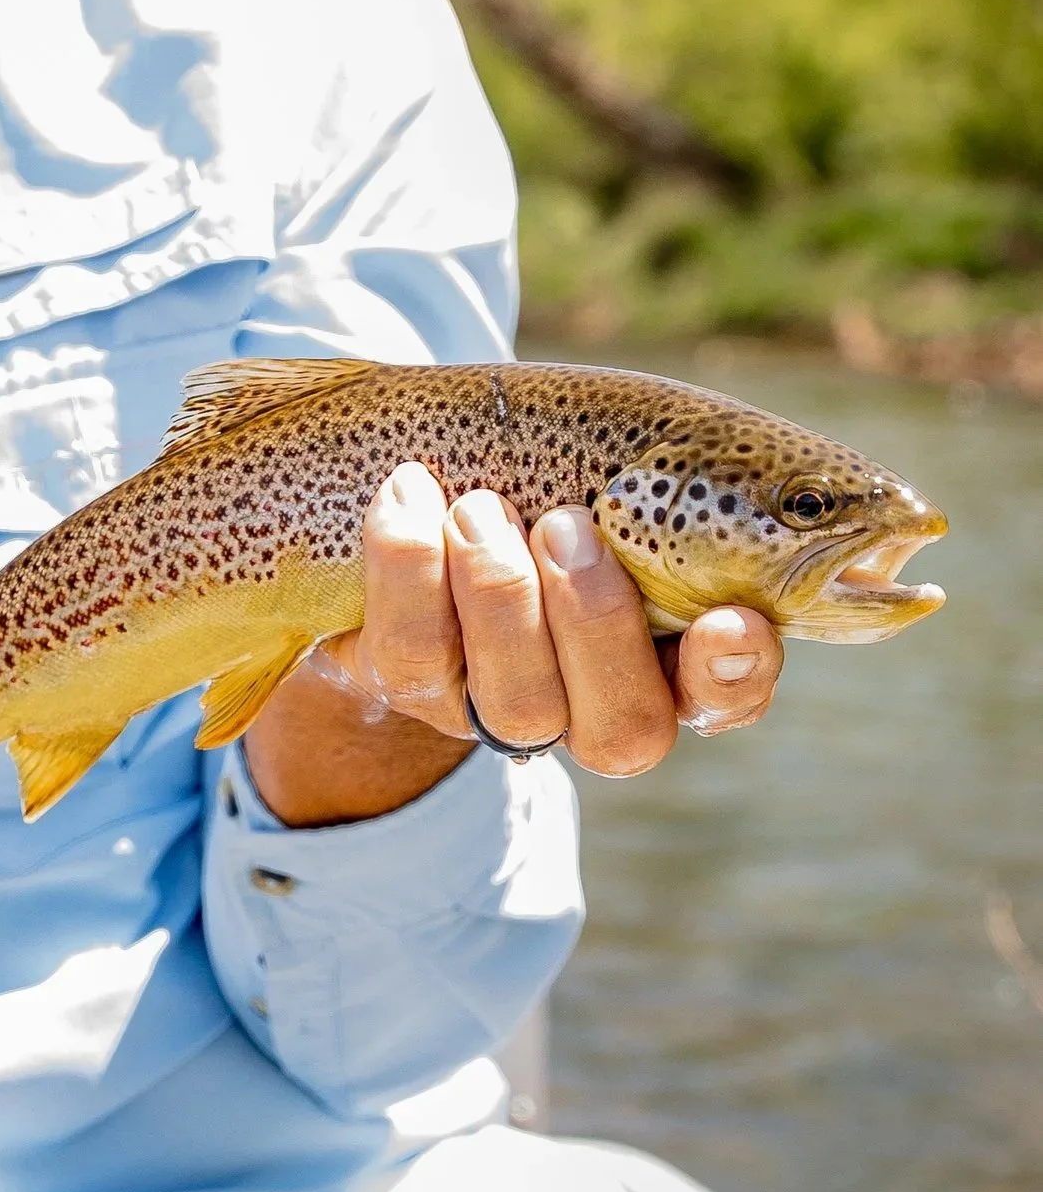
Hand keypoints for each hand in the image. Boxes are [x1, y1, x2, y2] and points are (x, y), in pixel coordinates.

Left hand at [247, 462, 783, 825]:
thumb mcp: (606, 463)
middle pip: (622, 729)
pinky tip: (408, 492)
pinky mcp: (408, 686)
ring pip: (517, 705)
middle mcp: (588, 706)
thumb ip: (677, 482)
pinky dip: (407, 563)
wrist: (408, 488)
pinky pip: (410, 655)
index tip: (731, 619)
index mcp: (665, 653)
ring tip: (480, 506)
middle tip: (567, 522)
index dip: (734, 675)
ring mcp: (496, 708)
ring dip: (500, 593)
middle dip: (596, 620)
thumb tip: (783, 487)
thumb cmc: (534, 468)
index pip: (724, 698)